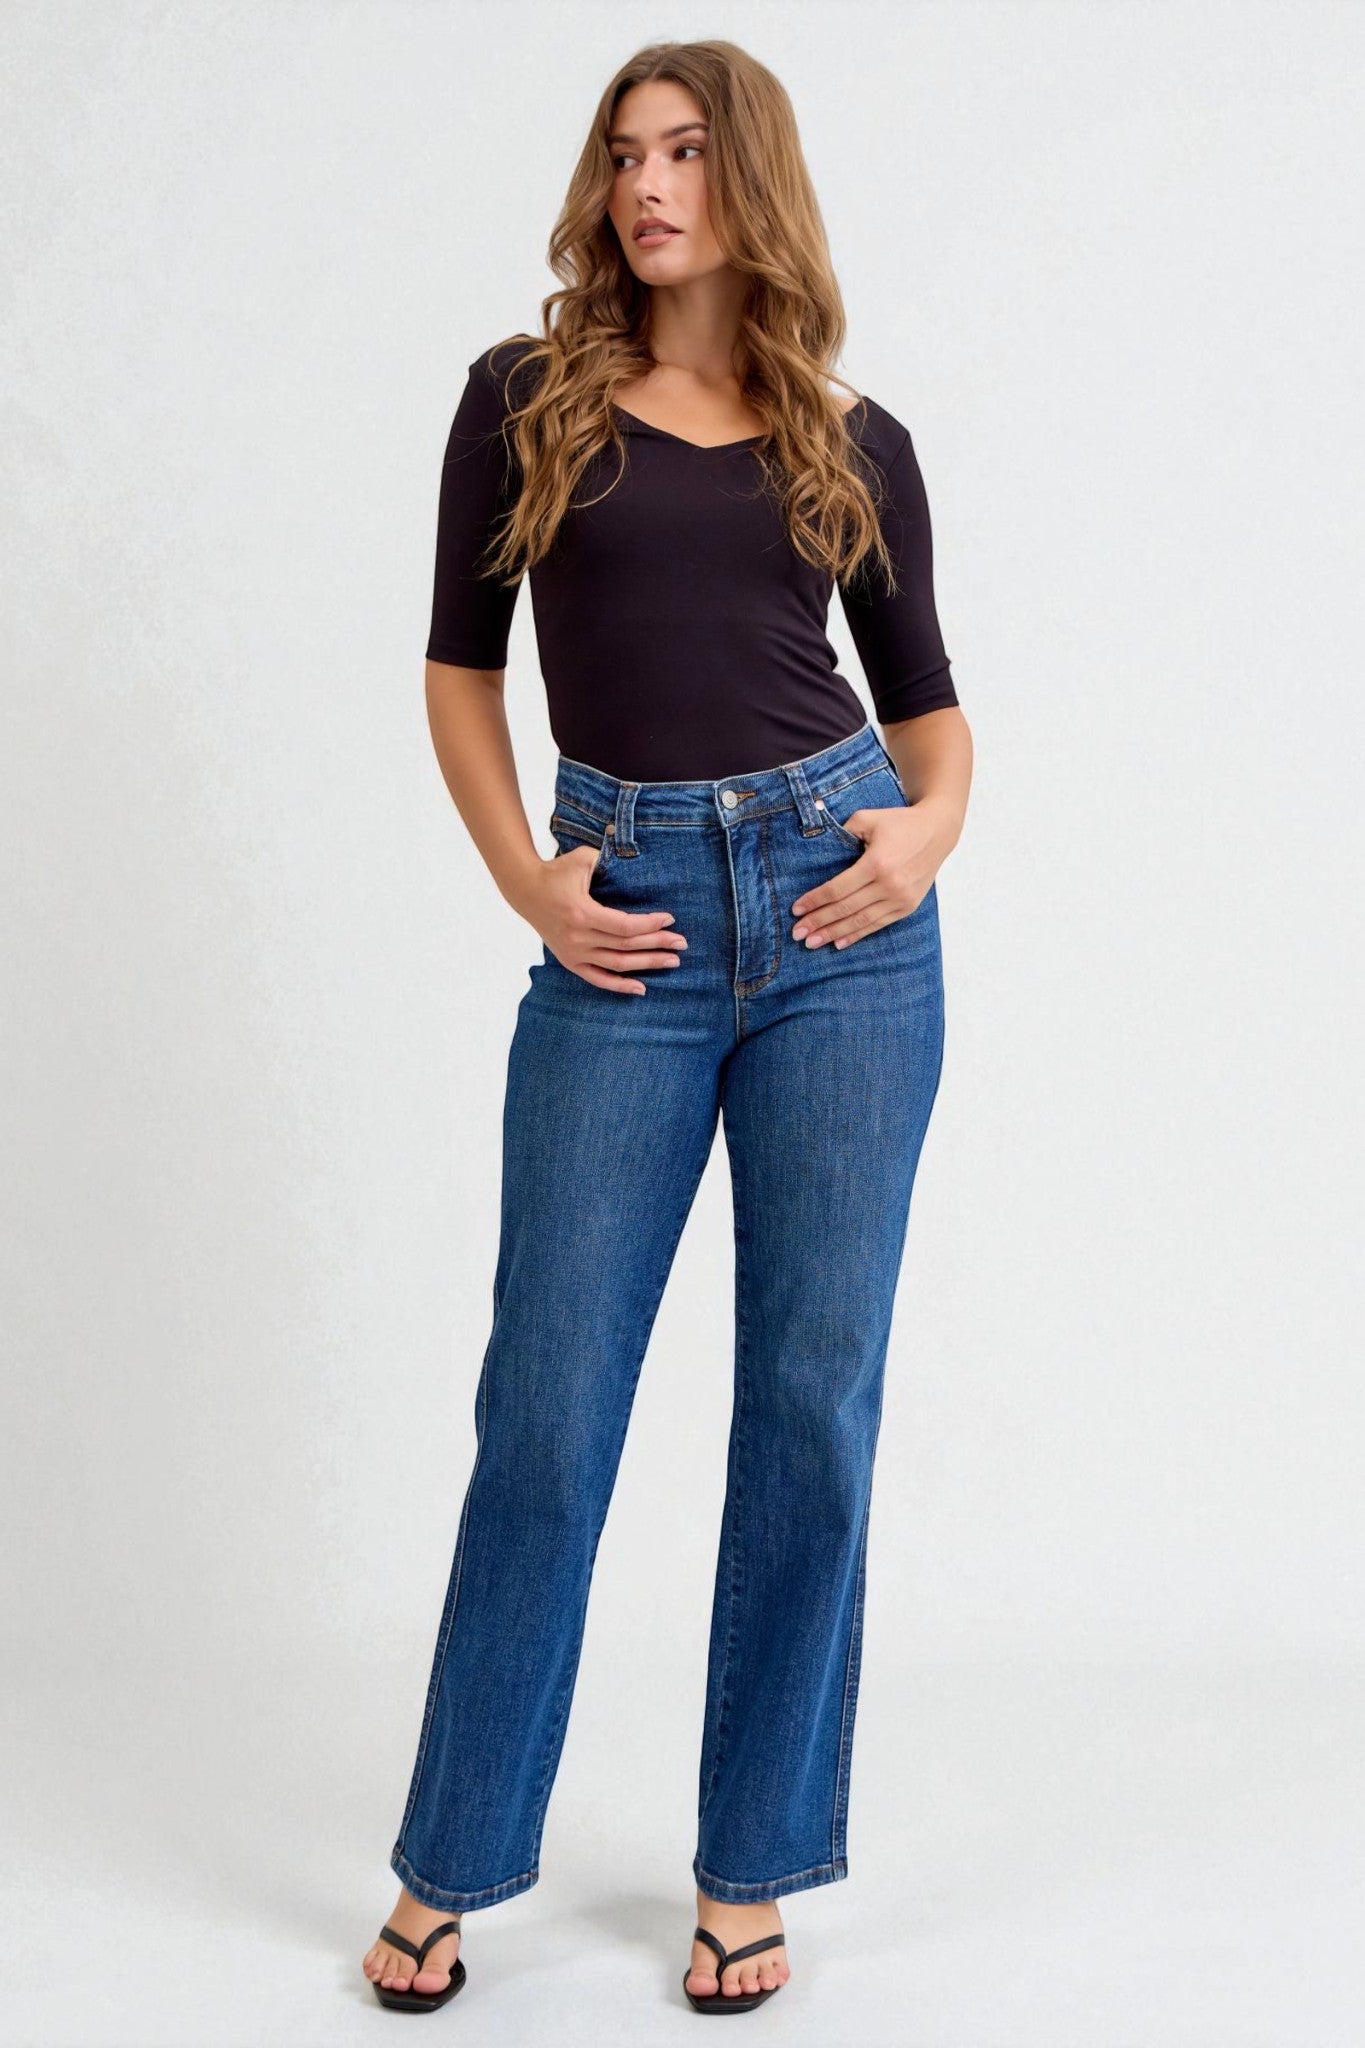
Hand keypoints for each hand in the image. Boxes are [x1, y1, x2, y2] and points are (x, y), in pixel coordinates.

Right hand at [525, 843, 687, 994]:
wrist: (525, 890)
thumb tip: (640, 865)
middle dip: (657, 944)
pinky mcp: (569, 961)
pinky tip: (641, 988)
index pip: (625, 926)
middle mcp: (578, 938)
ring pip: (616, 964)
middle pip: (626, 947)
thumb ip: (610, 861)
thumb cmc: (556, 872)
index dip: (650, 925)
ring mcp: (573, 953)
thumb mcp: (583, 859)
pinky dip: (619, 985)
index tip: (670, 919)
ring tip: (672, 961)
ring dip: (646, 964)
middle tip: (682, 943)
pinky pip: (597, 979)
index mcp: (582, 913)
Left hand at [790, 800, 952, 948]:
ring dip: (834, 933)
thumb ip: (842, 832)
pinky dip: (857, 934)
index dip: (815, 900)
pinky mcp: (908, 906)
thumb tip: (819, 849)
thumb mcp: (868, 818)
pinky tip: (839, 943)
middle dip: (819, 922)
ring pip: (861, 921)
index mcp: (877, 863)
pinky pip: (878, 925)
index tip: (796, 910)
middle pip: (846, 909)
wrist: (937, 832)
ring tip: (812, 942)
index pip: (838, 889)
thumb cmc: (899, 823)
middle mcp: (890, 885)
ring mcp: (900, 898)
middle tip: (797, 933)